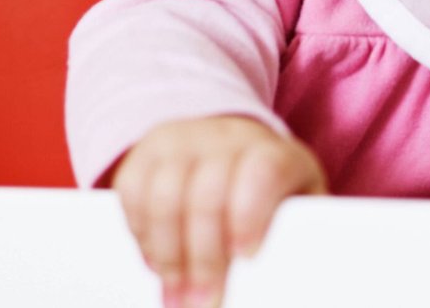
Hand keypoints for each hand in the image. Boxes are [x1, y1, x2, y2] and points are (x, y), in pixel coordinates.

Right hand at [112, 116, 326, 307]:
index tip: (247, 257)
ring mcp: (183, 141)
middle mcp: (227, 138)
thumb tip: (296, 283)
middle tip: (203, 304)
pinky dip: (141, 234)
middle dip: (203, 259)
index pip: (262, 172)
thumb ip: (298, 235)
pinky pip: (132, 193)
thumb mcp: (296, 204)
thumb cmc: (271, 191)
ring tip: (176, 296)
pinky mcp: (146, 153)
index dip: (250, 215)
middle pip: (207, 195)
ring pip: (165, 197)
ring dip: (168, 256)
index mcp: (273, 151)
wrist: (232, 145)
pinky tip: (155, 264)